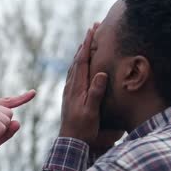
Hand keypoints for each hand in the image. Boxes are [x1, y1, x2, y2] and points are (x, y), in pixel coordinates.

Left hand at [59, 24, 122, 149]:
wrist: (70, 142)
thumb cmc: (83, 128)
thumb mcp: (91, 111)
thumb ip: (95, 93)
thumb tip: (101, 73)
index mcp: (77, 87)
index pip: (82, 61)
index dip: (87, 44)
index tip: (92, 29)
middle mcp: (71, 86)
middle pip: (77, 60)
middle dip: (85, 43)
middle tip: (93, 28)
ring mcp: (70, 91)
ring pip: (75, 66)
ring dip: (82, 52)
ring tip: (88, 41)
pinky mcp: (71, 96)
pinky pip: (74, 74)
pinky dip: (79, 64)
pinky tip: (81, 65)